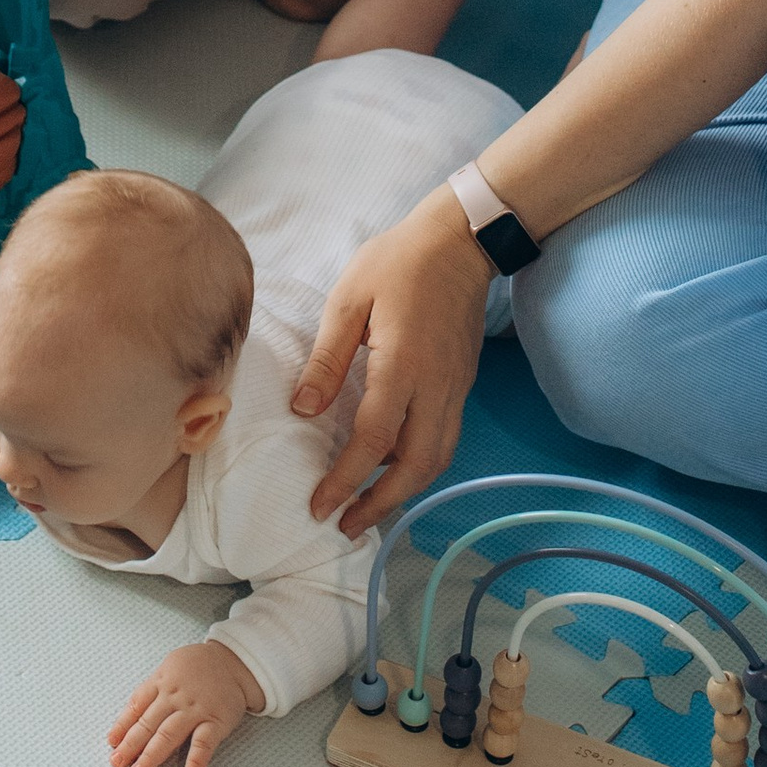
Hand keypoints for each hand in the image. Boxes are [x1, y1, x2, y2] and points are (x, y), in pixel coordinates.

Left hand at [108, 640, 262, 766]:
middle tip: (117, 763)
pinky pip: (203, 744)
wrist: (235, 661)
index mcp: (161, 682)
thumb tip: (130, 718)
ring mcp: (195, 710)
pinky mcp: (216, 721)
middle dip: (130, 745)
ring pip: (169, 735)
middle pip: (148, 724)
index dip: (123, 726)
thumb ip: (152, 691)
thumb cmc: (197, 667)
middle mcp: (175, 697)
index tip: (112, 743)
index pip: (136, 706)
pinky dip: (195, 763)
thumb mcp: (169, 668)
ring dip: (152, 755)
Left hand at [294, 196, 494, 538]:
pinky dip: (420, 465)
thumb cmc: (398, 262)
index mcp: (403, 366)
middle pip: (416, 466)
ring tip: (368, 508)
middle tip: (344, 525)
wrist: (460, 241)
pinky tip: (393, 469)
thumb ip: (327, 359)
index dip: (345, 479)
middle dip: (380, 503)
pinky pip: (445, 439)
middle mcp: (436, 386)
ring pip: (437, 458)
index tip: (320, 505)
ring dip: (404, 491)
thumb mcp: (349, 299)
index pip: (374, 440)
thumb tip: (304, 410)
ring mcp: (455, 387)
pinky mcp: (462, 384)